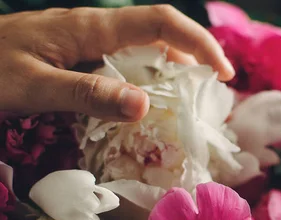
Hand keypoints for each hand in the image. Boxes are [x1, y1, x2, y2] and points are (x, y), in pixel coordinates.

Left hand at [0, 5, 234, 120]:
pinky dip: (146, 86)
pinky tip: (146, 109)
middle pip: (160, 36)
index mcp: (90, 29)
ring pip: (144, 52)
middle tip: (209, 102)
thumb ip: (87, 95)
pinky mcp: (80, 57)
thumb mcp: (33, 87)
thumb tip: (145, 106)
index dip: (198, 42)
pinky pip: (124, 66)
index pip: (160, 23)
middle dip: (194, 62)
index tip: (223, 73)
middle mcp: (96, 31)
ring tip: (187, 110)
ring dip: (172, 76)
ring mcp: (88, 43)